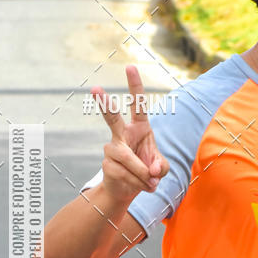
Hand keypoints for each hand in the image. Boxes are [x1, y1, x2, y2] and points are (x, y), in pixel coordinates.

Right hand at [93, 65, 169, 202]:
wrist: (128, 190)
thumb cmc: (147, 171)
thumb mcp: (161, 168)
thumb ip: (162, 167)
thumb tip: (152, 170)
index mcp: (139, 128)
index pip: (138, 104)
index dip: (135, 86)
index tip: (129, 67)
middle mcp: (122, 134)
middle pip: (111, 118)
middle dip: (104, 104)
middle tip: (95, 88)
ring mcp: (112, 148)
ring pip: (128, 159)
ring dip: (143, 174)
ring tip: (151, 183)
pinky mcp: (107, 164)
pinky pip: (125, 174)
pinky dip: (139, 183)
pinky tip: (141, 186)